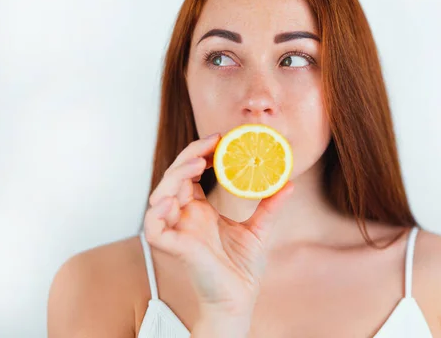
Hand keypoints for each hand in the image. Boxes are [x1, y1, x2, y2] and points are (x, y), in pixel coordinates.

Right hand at [143, 133, 293, 319]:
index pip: (191, 174)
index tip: (220, 139)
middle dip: (188, 157)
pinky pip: (153, 228)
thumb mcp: (259, 229)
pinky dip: (157, 212)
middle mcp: (185, 216)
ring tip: (198, 165)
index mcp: (199, 210)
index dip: (200, 154)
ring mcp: (177, 231)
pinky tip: (173, 199)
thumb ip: (269, 205)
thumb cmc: (241, 268)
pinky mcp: (173, 248)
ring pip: (160, 196)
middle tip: (211, 145)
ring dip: (175, 176)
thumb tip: (288, 182)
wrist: (239, 299)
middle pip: (174, 178)